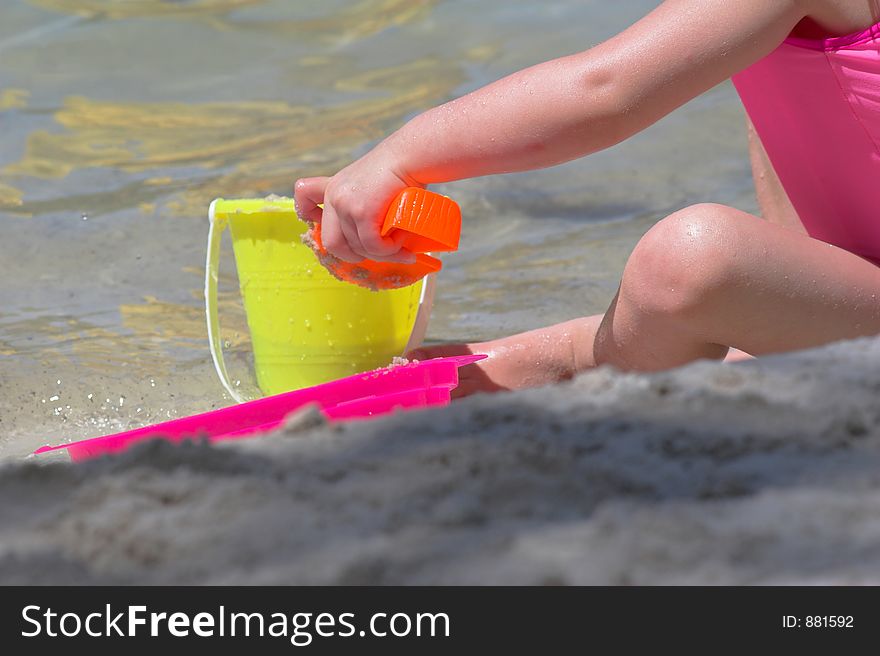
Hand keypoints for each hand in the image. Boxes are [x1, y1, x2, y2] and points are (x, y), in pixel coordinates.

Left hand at [294, 149, 418, 263]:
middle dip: (354, 255)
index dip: (309, 214)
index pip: (303, 196)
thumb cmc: (399, 170)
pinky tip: (402, 240)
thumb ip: (362, 204)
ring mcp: (345, 205)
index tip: (324, 221)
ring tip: (400, 242)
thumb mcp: (372, 185)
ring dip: (382, 253)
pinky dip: (390, 250)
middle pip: (331, 243)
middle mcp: (334, 196)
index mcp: (334, 186)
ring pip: (357, 248)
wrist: (410, 156)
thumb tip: (374, 239)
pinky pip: (372, 246)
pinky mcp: (362, 212)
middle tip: (378, 252)